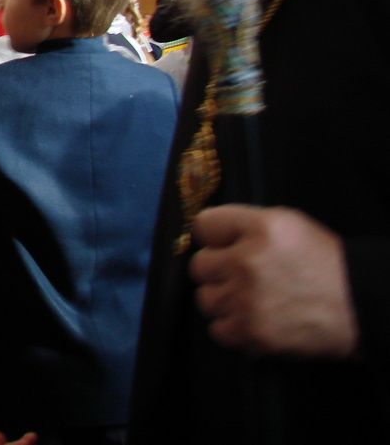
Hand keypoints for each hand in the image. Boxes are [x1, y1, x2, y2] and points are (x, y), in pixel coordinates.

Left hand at [189, 204, 357, 356]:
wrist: (359, 306)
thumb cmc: (323, 263)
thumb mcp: (288, 224)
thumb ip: (246, 224)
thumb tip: (208, 235)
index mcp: (260, 228)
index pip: (203, 225)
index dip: (213, 236)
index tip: (223, 245)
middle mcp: (247, 262)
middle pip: (198, 265)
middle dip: (217, 270)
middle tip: (239, 275)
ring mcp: (246, 299)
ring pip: (204, 299)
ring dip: (222, 300)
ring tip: (247, 299)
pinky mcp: (251, 332)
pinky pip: (217, 329)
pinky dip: (231, 327)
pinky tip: (251, 319)